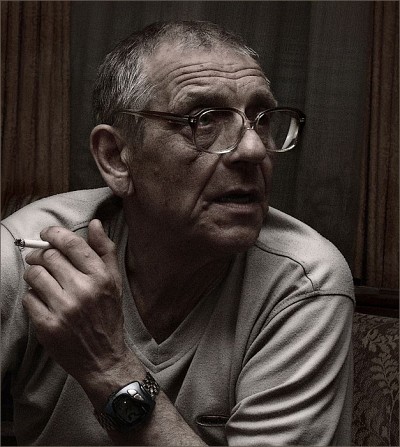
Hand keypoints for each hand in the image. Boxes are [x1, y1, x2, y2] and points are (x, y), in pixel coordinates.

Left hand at [22, 219, 128, 383]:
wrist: (104, 358)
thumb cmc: (108, 316)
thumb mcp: (114, 282)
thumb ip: (105, 250)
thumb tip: (95, 224)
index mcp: (101, 277)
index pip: (72, 244)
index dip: (54, 234)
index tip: (47, 234)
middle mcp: (83, 291)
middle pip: (49, 257)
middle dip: (41, 254)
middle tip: (41, 259)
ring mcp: (64, 309)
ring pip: (35, 275)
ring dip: (34, 273)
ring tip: (41, 279)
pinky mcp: (48, 326)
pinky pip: (28, 298)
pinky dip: (32, 296)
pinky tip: (43, 300)